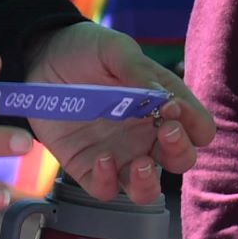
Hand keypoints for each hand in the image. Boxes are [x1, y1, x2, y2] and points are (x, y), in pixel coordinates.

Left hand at [23, 20, 216, 205]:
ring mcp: (118, 154)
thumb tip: (162, 96)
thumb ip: (138, 69)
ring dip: (149, 182)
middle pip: (180, 160)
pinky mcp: (86, 167)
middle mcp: (146, 135)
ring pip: (146, 189)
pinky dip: (107, 182)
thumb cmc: (85, 51)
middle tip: (167, 131)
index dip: (194, 124)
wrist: (40, 57)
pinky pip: (105, 190)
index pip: (197, 128)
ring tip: (141, 164)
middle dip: (180, 152)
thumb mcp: (114, 49)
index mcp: (163, 106)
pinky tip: (102, 158)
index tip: (175, 108)